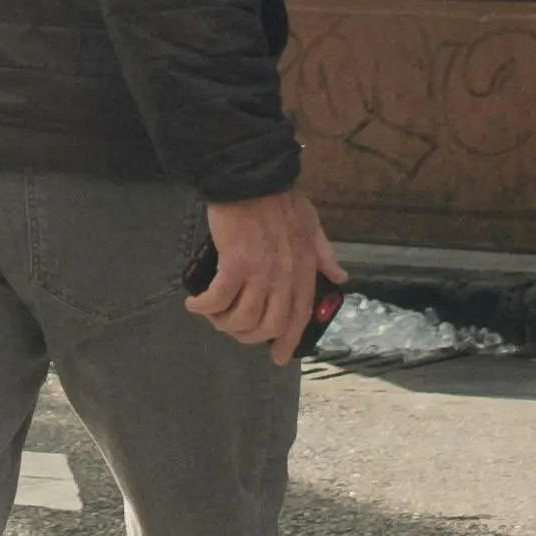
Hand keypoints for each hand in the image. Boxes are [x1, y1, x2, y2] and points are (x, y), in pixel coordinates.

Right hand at [192, 191, 336, 360]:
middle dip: (248, 336)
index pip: (299, 316)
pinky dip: (205, 307)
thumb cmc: (280, 198)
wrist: (251, 177)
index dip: (288, 341)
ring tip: (212, 315)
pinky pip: (219, 299)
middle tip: (233, 331)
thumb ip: (325, 253)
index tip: (278, 358)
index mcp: (305, 268)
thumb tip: (340, 277)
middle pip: (269, 324)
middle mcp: (285, 275)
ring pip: (242, 317)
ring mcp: (261, 271)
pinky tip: (195, 305)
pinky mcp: (235, 264)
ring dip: (223, 323)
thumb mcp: (312, 224)